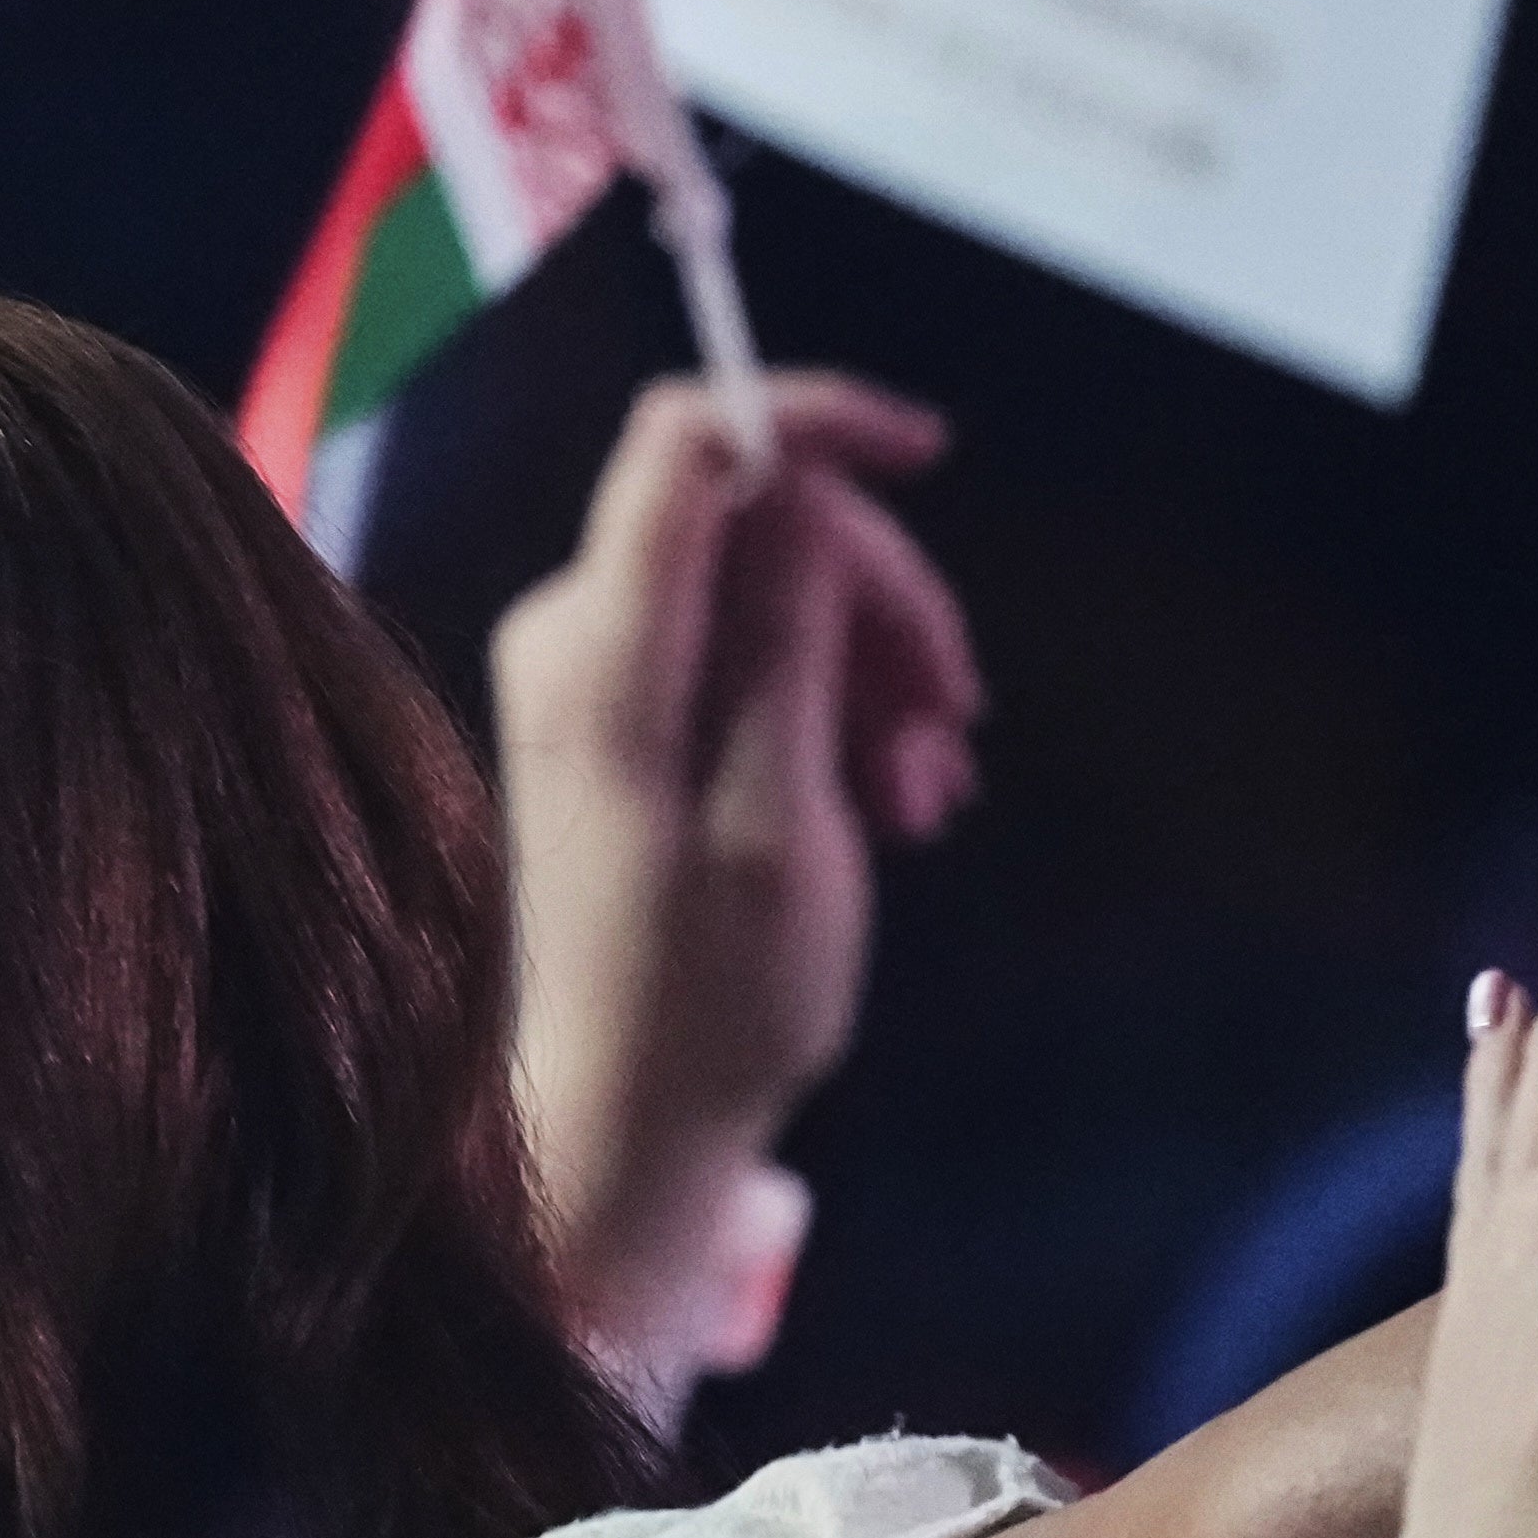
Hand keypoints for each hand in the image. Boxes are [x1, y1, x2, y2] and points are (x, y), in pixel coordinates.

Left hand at [490, 379, 975, 1363]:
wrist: (622, 1123)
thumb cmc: (705, 1003)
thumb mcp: (783, 818)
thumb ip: (785, 641)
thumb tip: (800, 491)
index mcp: (602, 650)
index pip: (689, 437)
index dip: (813, 415)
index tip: (930, 457)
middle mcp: (580, 638)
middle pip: (763, 518)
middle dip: (880, 599)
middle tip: (957, 721)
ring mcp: (599, 679)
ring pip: (777, 590)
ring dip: (876, 672)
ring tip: (927, 795)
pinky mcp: (629, 722)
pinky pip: (753, 658)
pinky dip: (837, 711)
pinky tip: (893, 800)